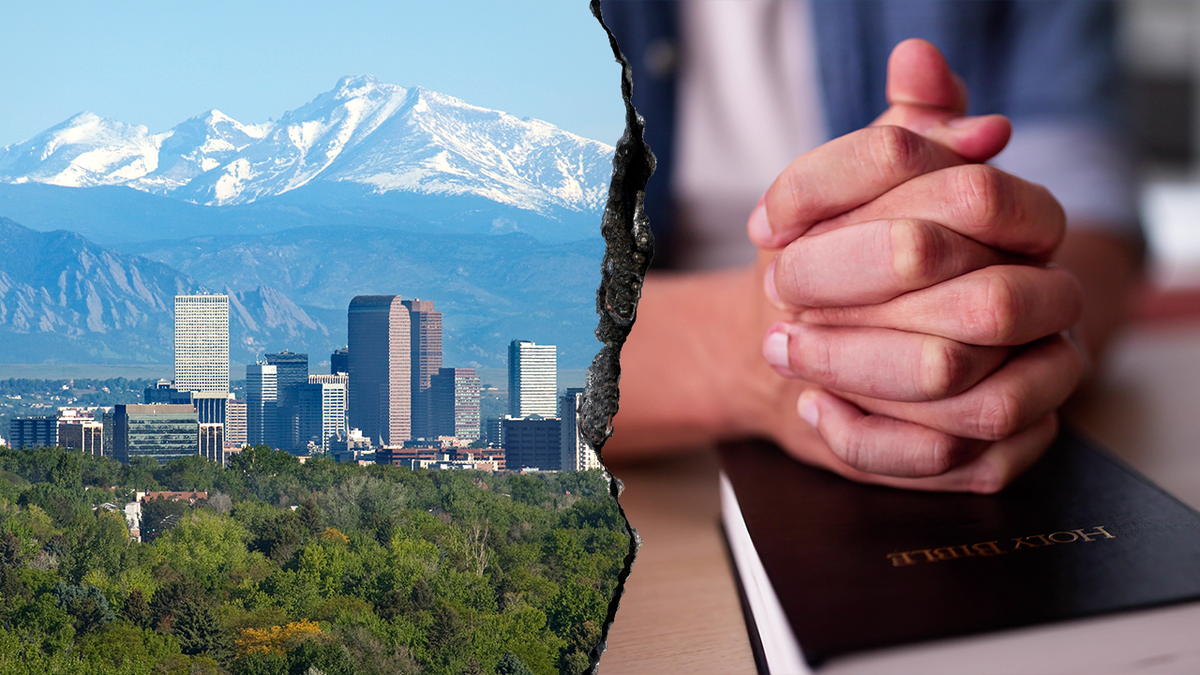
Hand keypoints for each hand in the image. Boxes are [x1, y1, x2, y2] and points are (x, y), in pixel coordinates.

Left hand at [747, 40, 1084, 491]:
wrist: (838, 340)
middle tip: (776, 299)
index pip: (979, 199)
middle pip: (983, 308)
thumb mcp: (863, 186)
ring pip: (972, 395)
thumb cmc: (850, 257)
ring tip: (784, 354)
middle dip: (859, 306)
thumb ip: (897, 128)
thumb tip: (916, 58)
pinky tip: (814, 411)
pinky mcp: (1006, 453)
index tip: (771, 228)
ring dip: (859, 374)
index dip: (865, 213)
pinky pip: (951, 461)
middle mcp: (1049, 304)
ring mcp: (1039, 383)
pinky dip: (868, 439)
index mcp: (1026, 223)